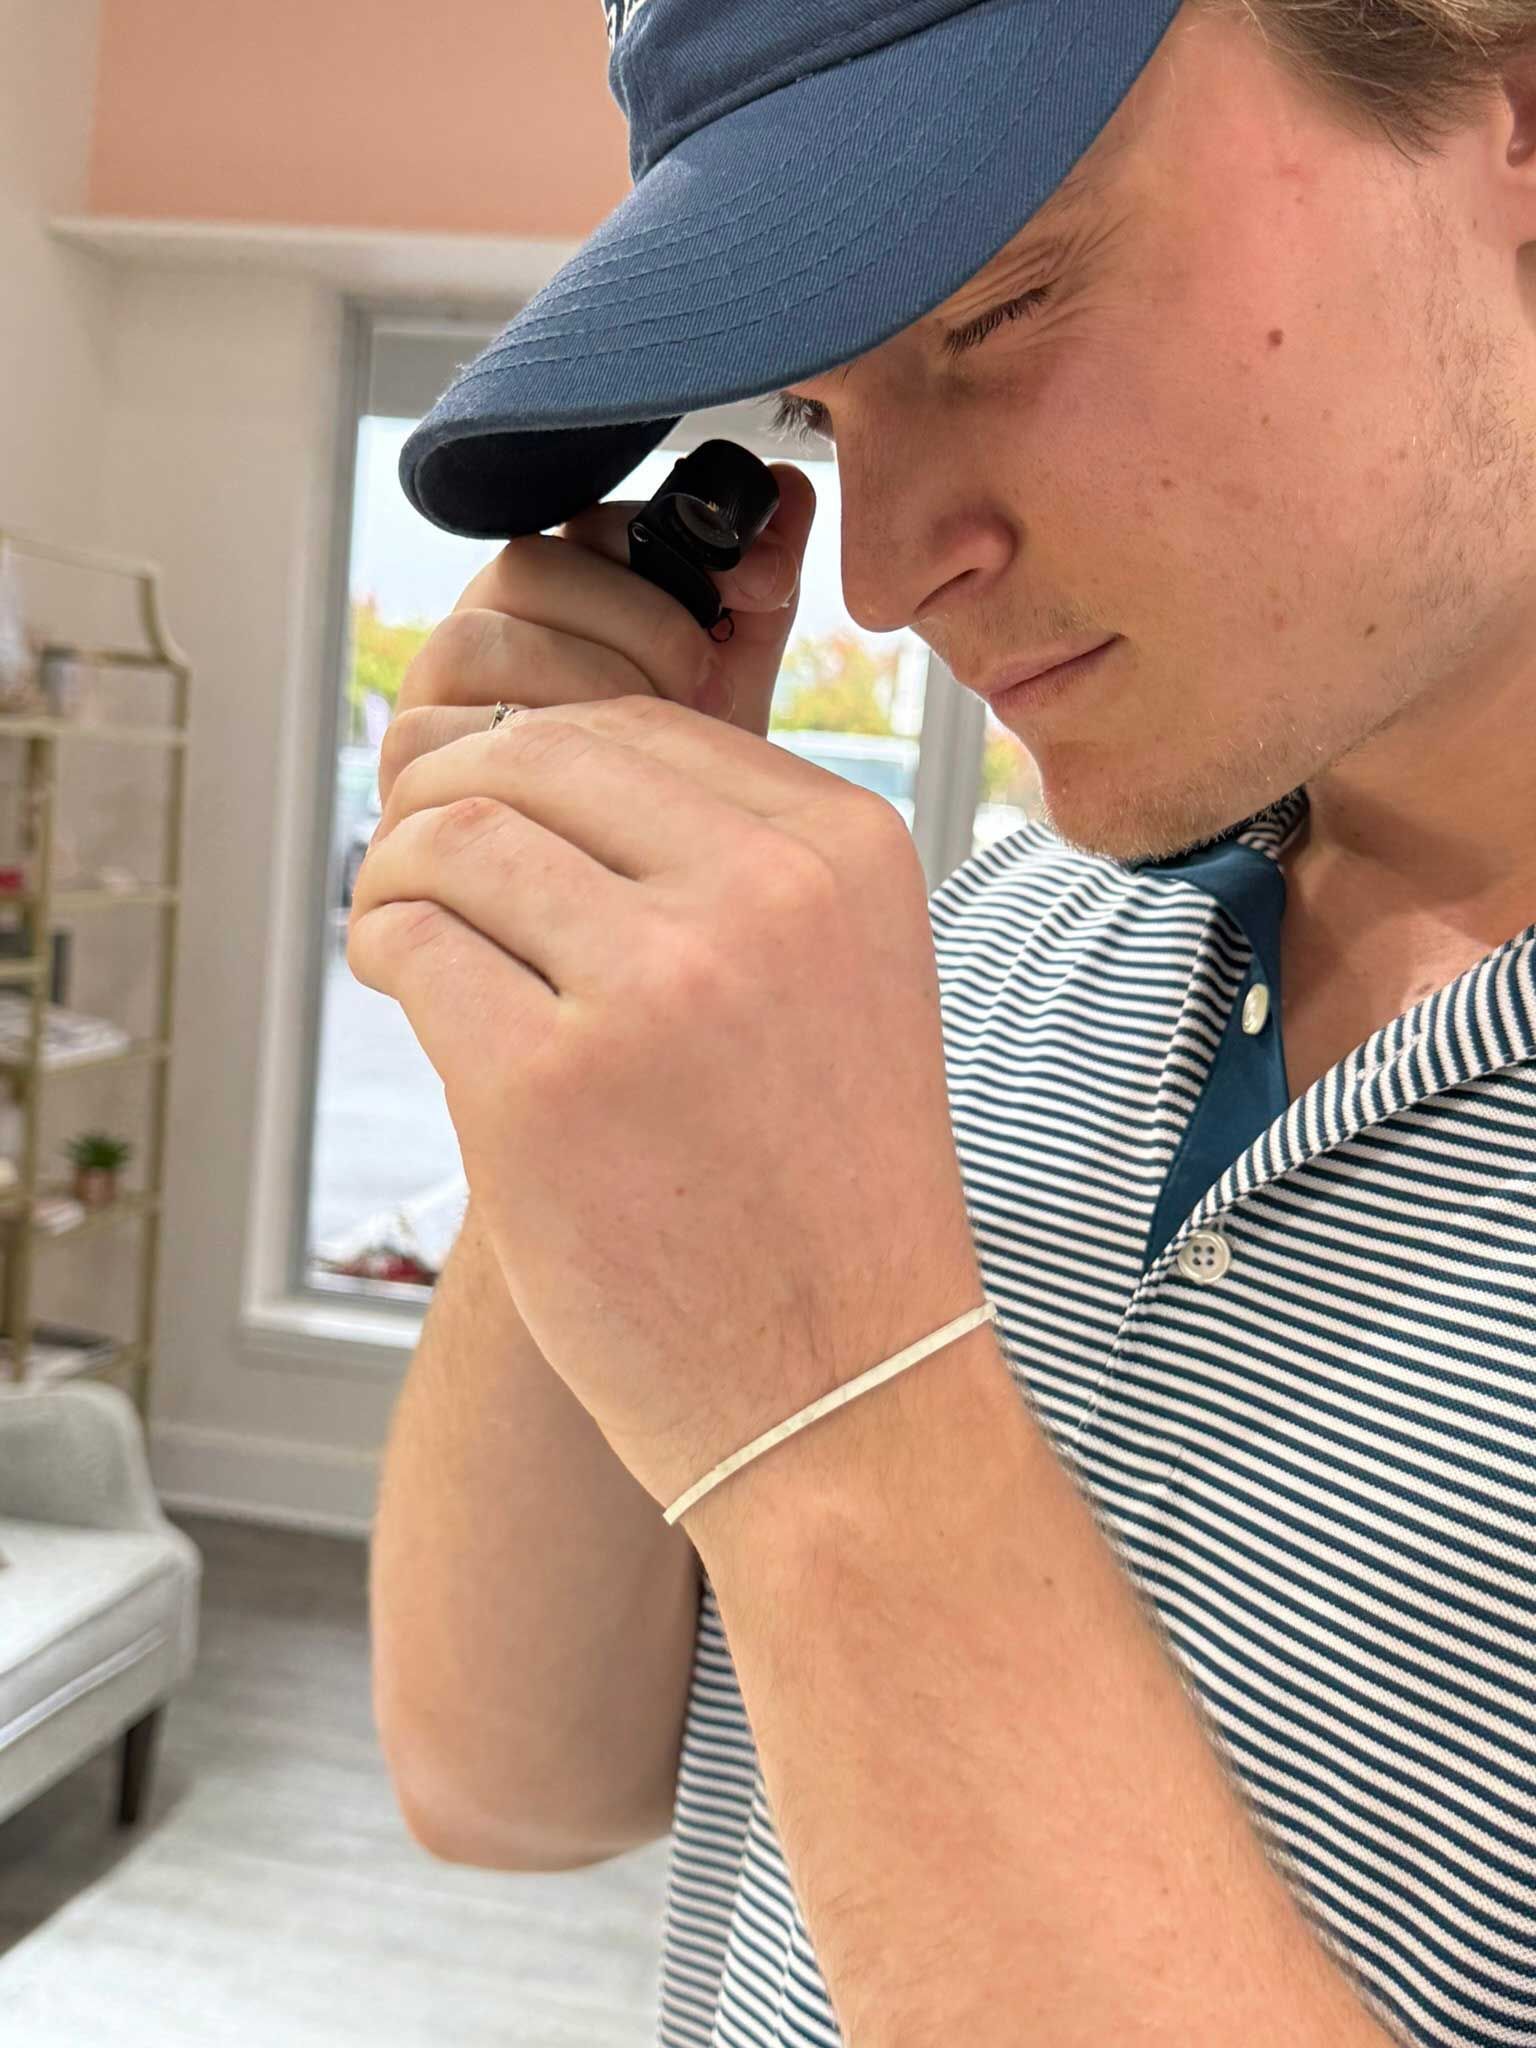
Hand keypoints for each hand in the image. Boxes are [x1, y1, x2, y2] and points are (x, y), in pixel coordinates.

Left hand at [345, 693, 985, 1519]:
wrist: (848, 1398)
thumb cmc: (823, 1201)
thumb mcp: (837, 980)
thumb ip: (725, 864)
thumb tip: (531, 765)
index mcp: (847, 851)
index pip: (638, 725)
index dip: (538, 765)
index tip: (504, 826)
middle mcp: (766, 895)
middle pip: (535, 753)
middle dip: (452, 795)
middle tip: (424, 865)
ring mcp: (658, 986)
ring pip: (454, 832)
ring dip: (398, 867)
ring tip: (403, 926)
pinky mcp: (547, 1088)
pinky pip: (409, 938)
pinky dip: (378, 942)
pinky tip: (398, 980)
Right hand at [374, 462, 816, 820]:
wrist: (650, 927)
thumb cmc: (681, 811)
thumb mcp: (729, 695)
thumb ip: (753, 597)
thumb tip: (792, 485)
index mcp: (548, 602)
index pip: (581, 527)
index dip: (662, 552)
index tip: (743, 602)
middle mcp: (477, 646)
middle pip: (524, 569)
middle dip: (633, 619)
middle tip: (703, 680)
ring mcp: (429, 712)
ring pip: (474, 644)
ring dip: (583, 683)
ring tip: (662, 740)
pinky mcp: (401, 787)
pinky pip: (441, 740)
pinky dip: (527, 761)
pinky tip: (605, 795)